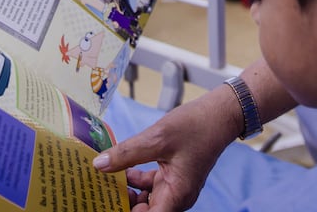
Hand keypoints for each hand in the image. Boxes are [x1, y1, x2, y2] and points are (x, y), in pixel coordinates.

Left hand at [94, 89, 240, 211]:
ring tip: (103, 181)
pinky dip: (133, 180)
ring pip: (143, 201)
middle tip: (98, 192)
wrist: (219, 114)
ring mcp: (173, 187)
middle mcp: (176, 197)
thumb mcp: (157, 138)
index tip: (104, 204)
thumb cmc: (196, 126)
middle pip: (144, 211)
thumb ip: (127, 153)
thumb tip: (99, 165)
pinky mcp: (171, 176)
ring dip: (124, 193)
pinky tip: (118, 168)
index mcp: (176, 196)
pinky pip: (148, 186)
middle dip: (121, 204)